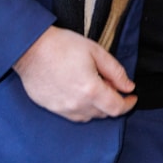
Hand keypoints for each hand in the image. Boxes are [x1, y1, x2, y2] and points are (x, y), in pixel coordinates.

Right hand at [13, 26, 137, 121]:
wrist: (30, 49)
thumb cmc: (63, 46)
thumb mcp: (96, 52)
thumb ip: (116, 72)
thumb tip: (128, 87)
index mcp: (91, 90)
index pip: (116, 108)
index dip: (128, 104)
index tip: (132, 97)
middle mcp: (77, 104)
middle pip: (103, 114)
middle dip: (113, 102)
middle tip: (112, 85)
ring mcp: (62, 108)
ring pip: (88, 117)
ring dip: (97, 107)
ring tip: (96, 87)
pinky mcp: (50, 108)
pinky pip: (72, 115)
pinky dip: (82, 108)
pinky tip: (80, 93)